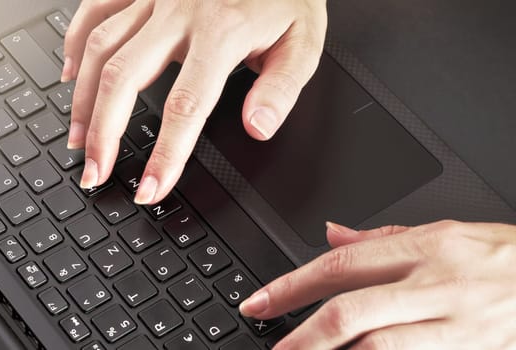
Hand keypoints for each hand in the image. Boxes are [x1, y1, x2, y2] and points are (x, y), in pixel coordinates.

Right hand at [62, 0, 327, 203]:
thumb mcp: (302, 43)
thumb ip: (280, 88)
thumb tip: (257, 128)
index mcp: (222, 33)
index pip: (185, 106)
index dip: (165, 154)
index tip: (150, 188)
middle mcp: (180, 12)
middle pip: (123, 78)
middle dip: (104, 133)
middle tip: (95, 172)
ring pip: (100, 47)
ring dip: (82, 98)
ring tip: (77, 139)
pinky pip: (96, 7)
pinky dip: (74, 41)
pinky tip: (68, 73)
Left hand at [240, 220, 515, 348]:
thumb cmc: (504, 257)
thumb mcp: (445, 233)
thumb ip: (383, 239)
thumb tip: (332, 234)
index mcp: (425, 248)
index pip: (342, 265)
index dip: (293, 286)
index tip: (261, 302)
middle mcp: (436, 286)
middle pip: (352, 311)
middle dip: (303, 334)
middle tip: (272, 347)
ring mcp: (456, 326)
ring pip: (379, 346)